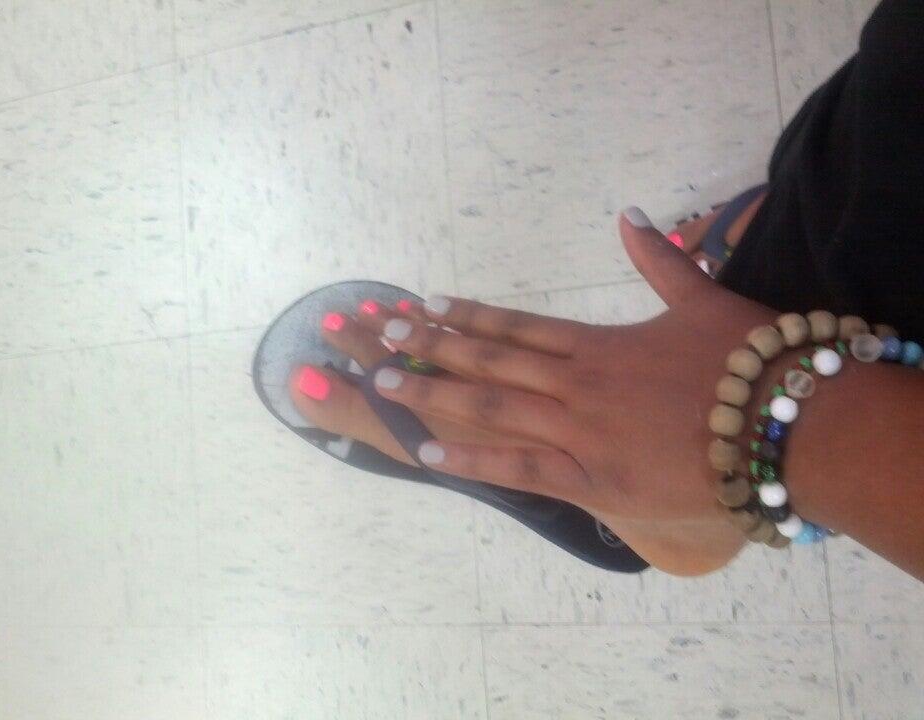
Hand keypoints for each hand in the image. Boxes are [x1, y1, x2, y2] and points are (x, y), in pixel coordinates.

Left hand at [292, 208, 778, 573]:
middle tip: (383, 332)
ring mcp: (580, 432)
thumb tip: (633, 214)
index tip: (428, 304)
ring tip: (384, 381)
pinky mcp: (593, 480)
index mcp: (599, 344)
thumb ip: (660, 260)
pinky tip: (427, 451)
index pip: (518, 327)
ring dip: (434, 392)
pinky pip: (521, 469)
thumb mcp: (702, 299)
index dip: (469, 316)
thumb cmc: (750, 361)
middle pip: (490, 362)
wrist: (790, 424)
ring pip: (491, 408)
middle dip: (433, 346)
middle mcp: (576, 383)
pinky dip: (473, 460)